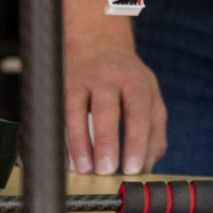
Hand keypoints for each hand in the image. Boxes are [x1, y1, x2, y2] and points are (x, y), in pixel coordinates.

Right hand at [63, 18, 167, 175]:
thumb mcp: (149, 96)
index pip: (138, 111)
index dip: (136, 140)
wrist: (97, 42)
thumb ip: (154, 130)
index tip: (134, 169)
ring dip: (79, 141)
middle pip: (106, 109)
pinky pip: (58, 112)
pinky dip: (61, 136)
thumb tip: (147, 167)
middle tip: (107, 171)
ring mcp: (82, 80)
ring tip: (84, 169)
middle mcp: (109, 78)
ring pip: (76, 109)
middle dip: (106, 141)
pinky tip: (64, 159)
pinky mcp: (62, 85)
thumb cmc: (128, 80)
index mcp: (136, 81)